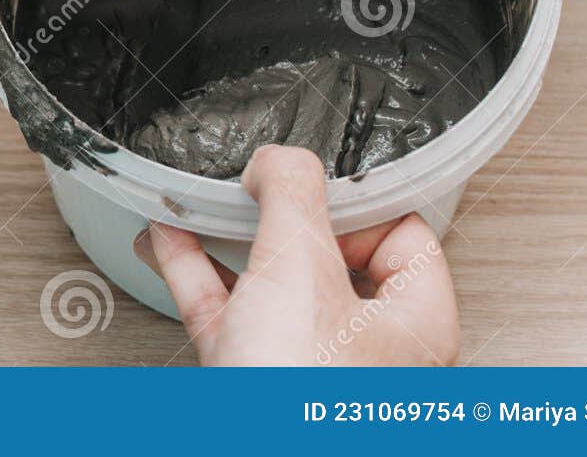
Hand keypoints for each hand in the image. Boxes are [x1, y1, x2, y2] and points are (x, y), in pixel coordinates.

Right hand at [133, 145, 459, 365]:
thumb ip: (292, 193)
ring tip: (199, 202)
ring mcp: (305, 366)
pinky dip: (196, 267)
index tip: (309, 176)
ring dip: (228, 236)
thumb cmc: (299, 397)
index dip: (354, 198)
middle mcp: (367, 349)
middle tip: (252, 187)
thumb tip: (279, 160)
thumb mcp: (300, 265)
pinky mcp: (252, 380)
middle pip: (327, 254)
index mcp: (416, 323)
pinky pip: (225, 307)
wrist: (252, 453)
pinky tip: (170, 237)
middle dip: (278, 213)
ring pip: (268, 280)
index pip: (403, 233)